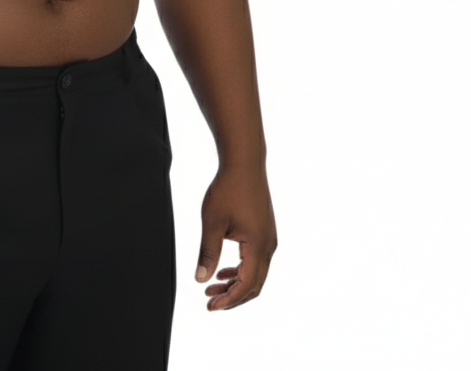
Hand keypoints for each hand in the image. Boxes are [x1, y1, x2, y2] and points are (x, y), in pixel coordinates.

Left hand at [194, 163, 276, 310]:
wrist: (244, 163)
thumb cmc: (228, 189)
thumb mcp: (212, 222)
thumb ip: (208, 253)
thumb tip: (201, 279)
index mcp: (258, 246)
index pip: (246, 285)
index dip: (228, 300)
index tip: (210, 306)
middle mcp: (269, 246)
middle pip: (254, 285)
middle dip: (232, 297)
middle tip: (210, 301)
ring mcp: (269, 239)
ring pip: (256, 274)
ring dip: (236, 284)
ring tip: (212, 287)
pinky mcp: (265, 232)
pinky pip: (256, 261)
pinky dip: (241, 270)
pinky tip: (223, 270)